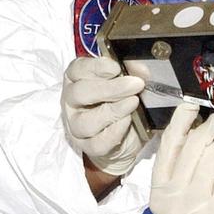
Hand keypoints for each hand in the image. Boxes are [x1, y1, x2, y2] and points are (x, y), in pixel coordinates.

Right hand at [61, 56, 144, 175]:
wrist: (127, 136)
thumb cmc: (123, 101)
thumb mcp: (128, 83)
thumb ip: (132, 72)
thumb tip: (142, 68)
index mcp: (77, 79)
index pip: (78, 69)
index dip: (97, 67)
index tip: (117, 67)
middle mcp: (71, 102)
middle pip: (80, 94)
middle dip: (110, 88)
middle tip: (135, 84)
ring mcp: (76, 126)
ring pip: (85, 121)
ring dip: (113, 111)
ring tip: (134, 103)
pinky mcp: (88, 147)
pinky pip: (98, 142)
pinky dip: (115, 131)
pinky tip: (128, 121)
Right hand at [148, 104, 213, 213]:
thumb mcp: (177, 203)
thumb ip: (180, 173)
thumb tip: (194, 135)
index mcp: (157, 194)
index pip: (165, 150)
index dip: (177, 124)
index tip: (187, 107)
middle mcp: (170, 196)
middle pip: (184, 148)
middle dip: (198, 125)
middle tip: (210, 113)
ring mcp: (191, 201)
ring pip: (203, 154)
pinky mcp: (213, 204)